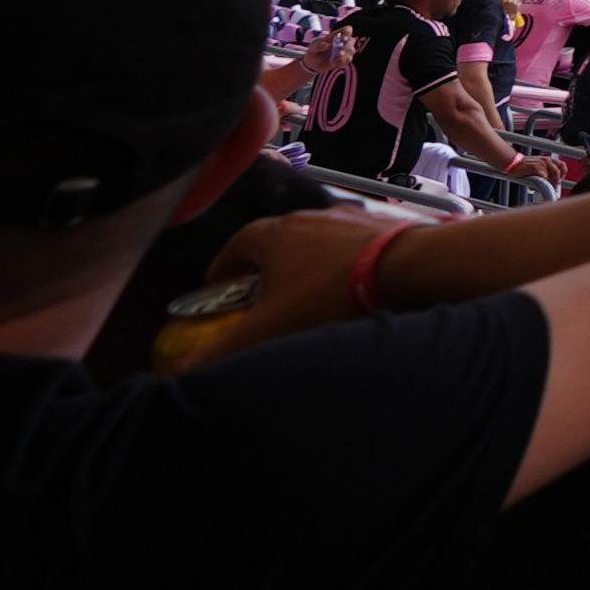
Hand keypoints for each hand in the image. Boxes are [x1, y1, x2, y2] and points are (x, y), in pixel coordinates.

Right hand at [189, 206, 415, 360]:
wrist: (411, 265)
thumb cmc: (330, 293)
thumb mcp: (267, 329)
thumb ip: (218, 352)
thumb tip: (179, 372)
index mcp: (275, 233)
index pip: (237, 243)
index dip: (224, 266)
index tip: (217, 285)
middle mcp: (311, 217)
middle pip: (276, 242)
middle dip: (263, 269)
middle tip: (258, 297)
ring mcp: (350, 218)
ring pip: (316, 244)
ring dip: (305, 267)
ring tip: (304, 298)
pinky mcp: (383, 226)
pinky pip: (351, 248)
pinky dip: (341, 266)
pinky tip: (349, 291)